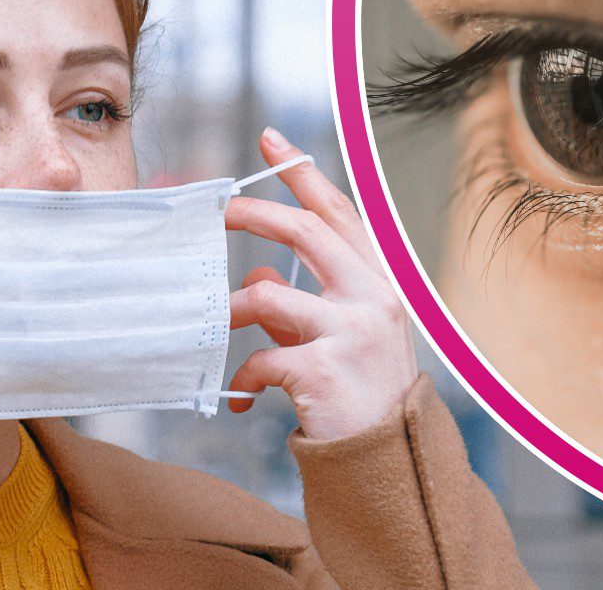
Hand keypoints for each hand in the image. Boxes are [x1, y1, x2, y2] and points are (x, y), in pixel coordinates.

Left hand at [225, 128, 418, 440]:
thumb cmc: (360, 395)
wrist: (388, 462)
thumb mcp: (335, 338)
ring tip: (214, 327)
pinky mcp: (324, 369)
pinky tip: (243, 398)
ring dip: (230, 311)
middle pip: (305, 232)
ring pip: (267, 296)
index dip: (303, 174)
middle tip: (216, 213)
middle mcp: (373, 297)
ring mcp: (352, 331)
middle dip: (253, 214)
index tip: (271, 140)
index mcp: (378, 282)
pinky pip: (261, 357)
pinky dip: (244, 376)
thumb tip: (255, 280)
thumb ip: (299, 305)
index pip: (339, 213)